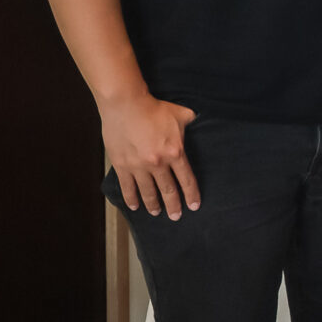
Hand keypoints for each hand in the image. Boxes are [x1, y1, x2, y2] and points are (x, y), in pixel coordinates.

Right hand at [103, 90, 198, 219]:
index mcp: (175, 153)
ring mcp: (138, 166)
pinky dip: (131, 198)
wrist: (126, 105)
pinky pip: (127, 187)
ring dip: (153, 204)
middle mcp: (158, 163)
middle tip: (176, 217)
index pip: (186, 180)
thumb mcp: (181, 114)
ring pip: (148, 192)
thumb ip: (192, 121)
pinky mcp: (121, 165)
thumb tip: (200, 120)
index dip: (191, 195)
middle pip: (168, 190)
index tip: (194, 207)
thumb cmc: (154, 108)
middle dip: (173, 206)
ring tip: (156, 213)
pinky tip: (135, 206)